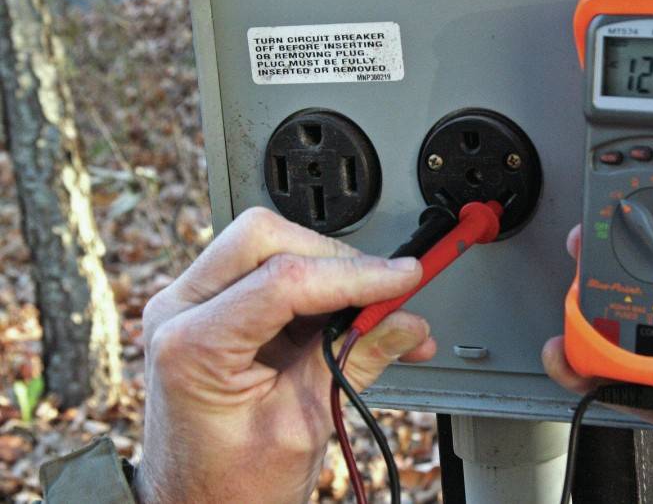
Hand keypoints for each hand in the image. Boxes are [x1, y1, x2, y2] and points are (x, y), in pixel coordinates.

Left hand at [135, 208, 435, 503]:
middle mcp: (180, 310)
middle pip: (265, 238)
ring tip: (374, 317)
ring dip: (329, 272)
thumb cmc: (228, 487)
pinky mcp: (211, 308)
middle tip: (383, 293)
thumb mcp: (303, 426)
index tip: (404, 278)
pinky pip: (269, 271)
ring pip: (269, 245)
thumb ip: (357, 360)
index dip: (356, 274)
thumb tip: (408, 322)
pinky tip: (353, 318)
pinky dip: (318, 288)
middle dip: (334, 259)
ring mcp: (191, 304)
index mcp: (191, 346)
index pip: (284, 280)